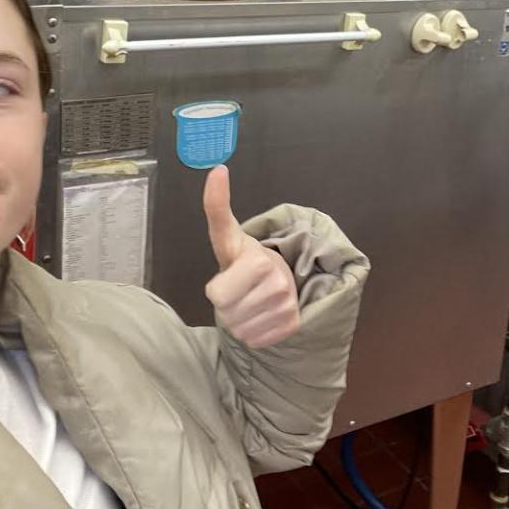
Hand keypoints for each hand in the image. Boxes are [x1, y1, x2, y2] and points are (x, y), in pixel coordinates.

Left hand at [203, 165, 301, 348]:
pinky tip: (261, 313)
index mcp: (258, 261)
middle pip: (227, 314)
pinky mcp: (292, 324)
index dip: (218, 288)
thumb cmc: (245, 257)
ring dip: (240, 319)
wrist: (279, 274)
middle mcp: (277, 284)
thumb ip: (216, 205)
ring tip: (251, 300)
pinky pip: (255, 340)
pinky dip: (253, 331)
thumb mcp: (226, 235)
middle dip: (228, 304)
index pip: (217, 295)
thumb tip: (217, 169)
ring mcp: (287, 306)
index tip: (233, 272)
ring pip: (240, 330)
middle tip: (241, 289)